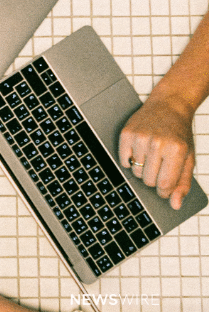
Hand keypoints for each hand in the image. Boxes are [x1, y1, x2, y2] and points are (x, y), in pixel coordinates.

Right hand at [119, 95, 195, 209]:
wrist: (169, 106)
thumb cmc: (179, 134)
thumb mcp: (188, 158)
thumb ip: (183, 184)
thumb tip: (175, 205)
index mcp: (177, 150)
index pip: (165, 184)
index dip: (164, 190)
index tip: (165, 185)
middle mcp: (158, 143)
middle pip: (148, 180)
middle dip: (153, 178)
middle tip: (160, 164)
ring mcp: (140, 138)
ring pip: (136, 172)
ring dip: (143, 168)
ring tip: (151, 154)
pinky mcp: (127, 134)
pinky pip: (124, 161)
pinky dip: (130, 160)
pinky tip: (140, 150)